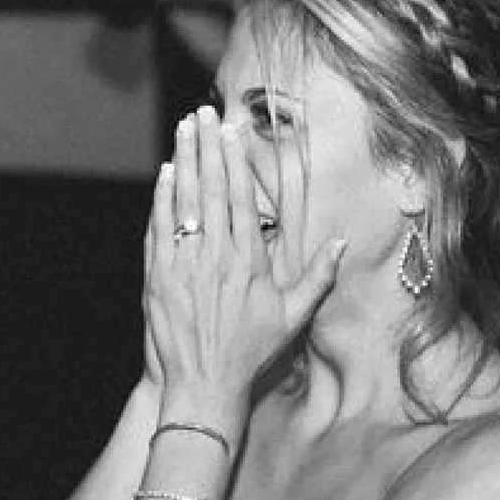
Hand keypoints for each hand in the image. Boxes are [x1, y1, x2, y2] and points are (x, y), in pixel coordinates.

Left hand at [144, 106, 345, 412]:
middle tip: (204, 114)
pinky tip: (166, 175)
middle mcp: (216, 257)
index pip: (241, 198)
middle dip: (208, 147)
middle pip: (211, 189)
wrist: (202, 386)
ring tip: (184, 131)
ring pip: (183, 202)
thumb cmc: (249, 353)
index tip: (233, 132)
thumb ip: (318, 277)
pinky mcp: (158, 277)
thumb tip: (342, 243)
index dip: (236, 160)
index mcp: (248, 262)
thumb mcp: (292, 318)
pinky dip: (162, 199)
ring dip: (184, 162)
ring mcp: (183, 264)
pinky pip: (160, 228)